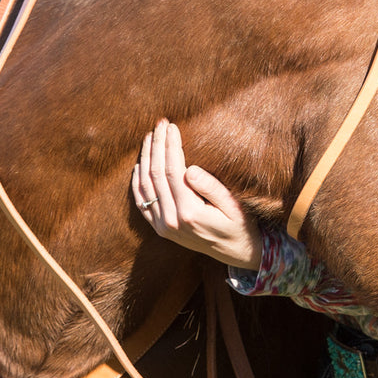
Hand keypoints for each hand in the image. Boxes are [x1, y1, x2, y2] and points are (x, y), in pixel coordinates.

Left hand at [132, 120, 261, 270]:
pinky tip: (140, 164)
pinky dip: (137, 182)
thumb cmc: (240, 225)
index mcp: (189, 213)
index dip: (170, 145)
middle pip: (155, 174)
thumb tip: (189, 169)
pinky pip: (141, 202)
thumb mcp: (233, 206)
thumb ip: (211, 188)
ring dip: (145, 158)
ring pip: (145, 186)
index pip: (173, 170)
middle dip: (157, 146)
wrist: (237, 253)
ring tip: (150, 137)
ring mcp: (162, 227)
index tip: (172, 126)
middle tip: (160, 124)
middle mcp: (171, 221)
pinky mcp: (159, 229)